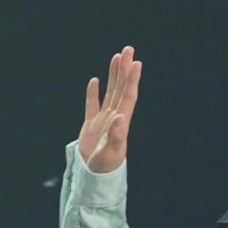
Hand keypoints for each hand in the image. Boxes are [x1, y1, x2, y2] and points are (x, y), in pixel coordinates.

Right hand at [78, 46, 142, 172]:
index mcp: (121, 122)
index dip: (132, 80)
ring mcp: (103, 121)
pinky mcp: (91, 126)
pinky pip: (92, 105)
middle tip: (128, 50)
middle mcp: (114, 118)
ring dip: (113, 76)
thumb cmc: (104, 167)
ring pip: (110, 93)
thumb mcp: (111, 153)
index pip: (128, 96)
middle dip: (125, 70)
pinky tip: (95, 81)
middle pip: (121, 88)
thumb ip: (116, 135)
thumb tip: (119, 117)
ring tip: (117, 58)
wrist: (94, 177)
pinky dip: (93, 93)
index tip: (136, 63)